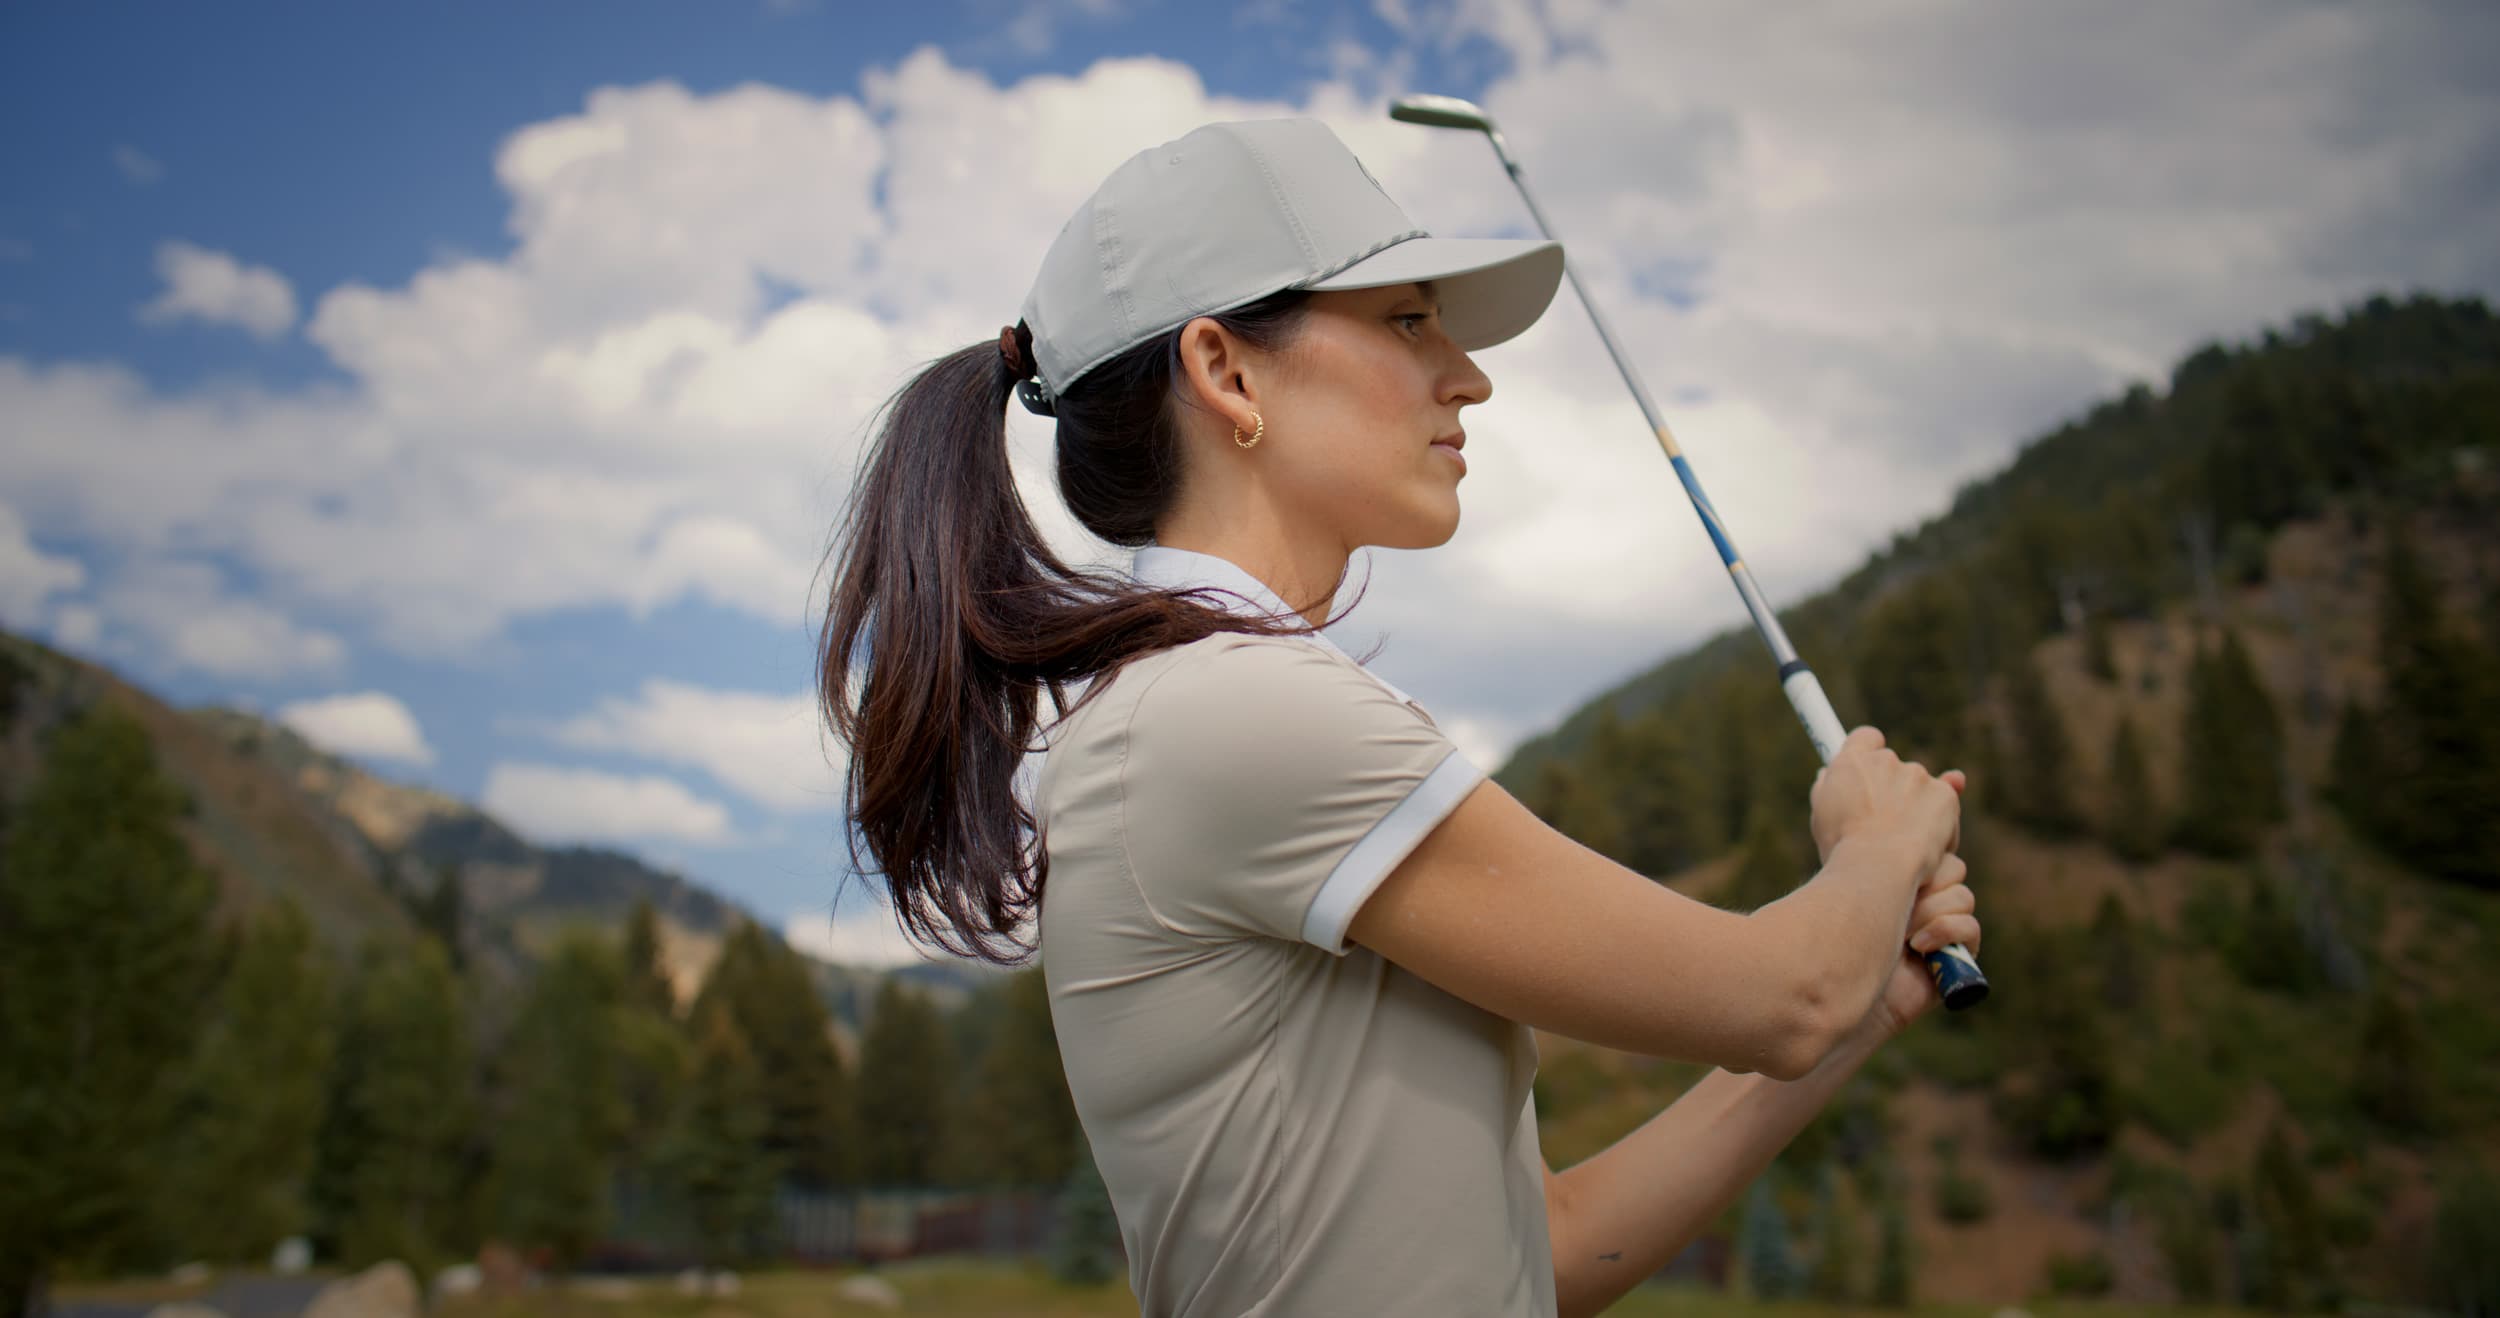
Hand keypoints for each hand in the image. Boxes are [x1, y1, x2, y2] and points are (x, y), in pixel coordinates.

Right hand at [1809, 726, 1962, 865]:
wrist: (1878, 866)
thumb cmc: (1843, 848)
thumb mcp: (1823, 816)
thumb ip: (1828, 787)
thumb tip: (1828, 775)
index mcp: (1852, 762)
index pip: (1866, 738)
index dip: (1870, 752)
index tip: (1869, 769)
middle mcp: (1886, 761)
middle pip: (1894, 766)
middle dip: (1893, 788)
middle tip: (1886, 821)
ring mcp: (1918, 775)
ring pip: (1921, 789)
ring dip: (1915, 808)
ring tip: (1903, 844)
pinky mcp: (1945, 794)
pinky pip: (1944, 806)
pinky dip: (1939, 824)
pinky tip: (1925, 848)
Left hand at [1857, 849, 1982, 1043]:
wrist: (1841, 992)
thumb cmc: (1840, 940)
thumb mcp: (1862, 893)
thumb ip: (1887, 869)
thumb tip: (1911, 844)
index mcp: (1900, 880)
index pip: (1932, 850)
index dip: (1917, 860)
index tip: (1887, 876)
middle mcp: (1922, 902)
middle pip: (1953, 868)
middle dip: (1925, 883)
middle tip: (1894, 908)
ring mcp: (1940, 930)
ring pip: (1962, 897)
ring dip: (1931, 911)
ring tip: (1901, 932)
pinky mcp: (1954, 959)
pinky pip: (1970, 929)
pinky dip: (1948, 931)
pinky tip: (1918, 946)